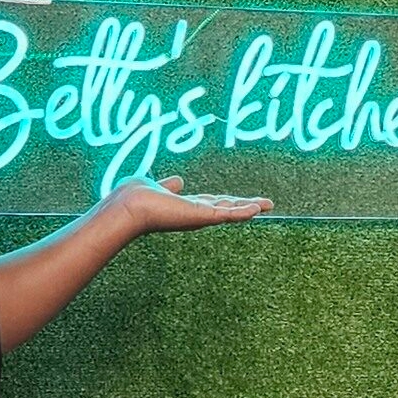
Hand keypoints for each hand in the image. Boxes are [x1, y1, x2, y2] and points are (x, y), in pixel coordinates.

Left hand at [105, 175, 270, 234]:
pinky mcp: (201, 216)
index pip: (211, 203)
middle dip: (246, 205)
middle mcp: (195, 213)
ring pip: (230, 211)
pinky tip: (258, 208)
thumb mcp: (158, 187)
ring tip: (268, 204)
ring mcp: (199, 216)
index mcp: (186, 206)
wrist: (129, 208)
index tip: (241, 200)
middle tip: (266, 204)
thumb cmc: (136, 198)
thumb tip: (178, 181)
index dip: (227, 201)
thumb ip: (170, 186)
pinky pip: (228, 214)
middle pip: (226, 207)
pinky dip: (244, 211)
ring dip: (250, 207)